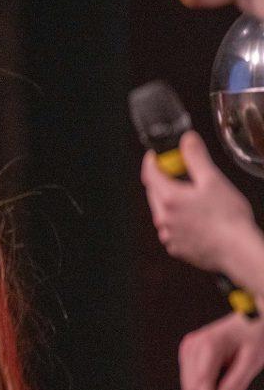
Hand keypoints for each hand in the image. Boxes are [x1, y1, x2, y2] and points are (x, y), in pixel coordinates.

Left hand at [141, 130, 256, 272]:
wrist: (238, 250)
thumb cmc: (228, 218)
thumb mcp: (212, 180)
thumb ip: (196, 157)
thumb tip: (187, 139)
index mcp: (168, 198)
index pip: (150, 174)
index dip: (151, 162)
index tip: (153, 156)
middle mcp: (163, 218)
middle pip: (154, 193)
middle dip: (161, 181)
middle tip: (177, 174)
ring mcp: (168, 235)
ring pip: (162, 212)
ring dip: (170, 202)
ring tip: (192, 199)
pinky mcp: (176, 248)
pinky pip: (171, 229)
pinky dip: (177, 221)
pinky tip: (195, 219)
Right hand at [178, 313, 263, 389]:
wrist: (253, 318)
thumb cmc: (256, 335)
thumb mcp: (254, 359)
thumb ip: (237, 381)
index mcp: (208, 346)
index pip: (202, 385)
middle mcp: (192, 347)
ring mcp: (188, 349)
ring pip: (189, 388)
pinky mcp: (189, 353)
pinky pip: (191, 381)